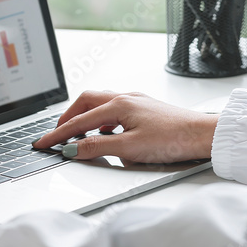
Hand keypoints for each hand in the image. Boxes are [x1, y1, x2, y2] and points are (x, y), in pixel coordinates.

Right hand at [33, 90, 218, 163]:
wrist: (205, 135)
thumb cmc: (173, 139)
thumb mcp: (129, 149)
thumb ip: (97, 148)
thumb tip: (72, 149)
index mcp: (119, 105)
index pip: (78, 121)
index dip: (57, 134)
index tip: (42, 143)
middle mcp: (126, 98)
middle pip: (85, 102)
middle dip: (68, 118)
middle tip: (57, 134)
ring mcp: (137, 102)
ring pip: (100, 103)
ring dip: (85, 117)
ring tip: (77, 135)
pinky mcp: (146, 109)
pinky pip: (114, 109)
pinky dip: (102, 120)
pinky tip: (106, 134)